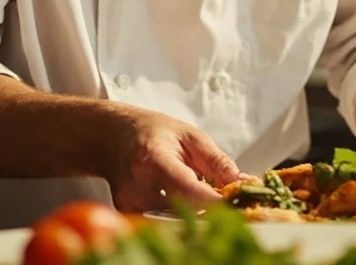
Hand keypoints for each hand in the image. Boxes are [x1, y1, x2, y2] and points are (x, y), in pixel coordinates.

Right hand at [96, 104, 241, 212]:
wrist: (111, 137)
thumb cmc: (152, 132)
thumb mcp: (190, 136)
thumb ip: (216, 161)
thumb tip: (243, 183)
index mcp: (153, 160)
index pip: (189, 190)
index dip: (216, 201)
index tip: (240, 203)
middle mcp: (136, 186)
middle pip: (183, 210)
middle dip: (210, 208)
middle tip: (231, 201)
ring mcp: (129, 204)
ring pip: (174, 220)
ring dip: (196, 212)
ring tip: (207, 197)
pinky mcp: (127, 215)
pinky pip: (161, 222)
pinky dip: (179, 215)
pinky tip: (186, 201)